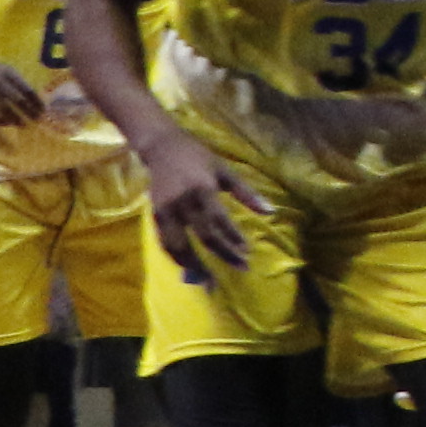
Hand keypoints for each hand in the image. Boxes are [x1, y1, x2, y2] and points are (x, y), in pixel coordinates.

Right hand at [0, 54, 50, 131]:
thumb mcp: (4, 69)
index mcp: (9, 72)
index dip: (36, 101)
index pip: (26, 89)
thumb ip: (17, 81)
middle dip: (28, 111)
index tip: (42, 110)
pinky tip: (5, 124)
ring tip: (22, 124)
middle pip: (17, 99)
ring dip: (14, 118)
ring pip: (3, 108)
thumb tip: (34, 97)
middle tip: (36, 120)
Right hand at [143, 129, 249, 278]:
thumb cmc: (199, 157)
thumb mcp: (226, 171)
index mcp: (203, 190)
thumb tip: (270, 211)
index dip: (233, 238)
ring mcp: (166, 210)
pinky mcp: (154, 215)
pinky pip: (164, 242)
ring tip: (210, 279)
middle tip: (240, 268)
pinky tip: (190, 267)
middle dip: (222, 255)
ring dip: (195, 265)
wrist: (162, 147)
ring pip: (179, 246)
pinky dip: (177, 257)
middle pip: (203, 237)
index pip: (220, 221)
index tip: (247, 252)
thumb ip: (246, 192)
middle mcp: (183, 202)